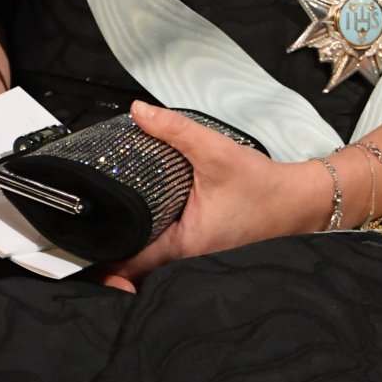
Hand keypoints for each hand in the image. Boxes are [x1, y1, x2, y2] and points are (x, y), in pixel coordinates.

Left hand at [96, 101, 333, 291]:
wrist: (299, 202)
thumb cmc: (263, 186)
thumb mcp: (215, 152)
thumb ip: (175, 130)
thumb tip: (139, 112)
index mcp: (185, 247)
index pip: (130, 263)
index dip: (102, 255)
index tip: (81, 238)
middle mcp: (188, 262)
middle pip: (135, 269)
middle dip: (111, 256)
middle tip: (87, 233)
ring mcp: (197, 263)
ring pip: (152, 266)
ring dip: (132, 250)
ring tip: (108, 228)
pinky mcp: (204, 253)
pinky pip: (168, 257)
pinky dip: (152, 245)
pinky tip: (144, 226)